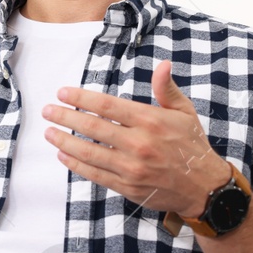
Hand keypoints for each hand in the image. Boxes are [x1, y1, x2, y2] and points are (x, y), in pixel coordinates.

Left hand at [42, 59, 231, 217]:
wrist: (204, 188)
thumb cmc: (192, 145)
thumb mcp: (184, 112)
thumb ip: (167, 89)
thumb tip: (162, 64)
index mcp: (151, 121)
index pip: (107, 106)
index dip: (81, 98)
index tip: (62, 93)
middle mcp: (139, 143)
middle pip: (93, 127)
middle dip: (65, 117)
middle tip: (48, 111)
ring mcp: (132, 167)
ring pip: (89, 152)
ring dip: (64, 142)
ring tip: (49, 132)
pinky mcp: (127, 186)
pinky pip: (95, 174)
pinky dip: (76, 165)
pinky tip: (63, 155)